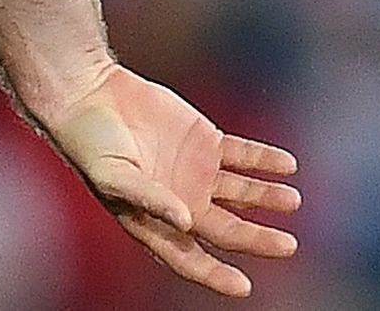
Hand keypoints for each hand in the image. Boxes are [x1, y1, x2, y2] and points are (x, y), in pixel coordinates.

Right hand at [42, 66, 299, 297]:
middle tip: (287, 245)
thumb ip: (150, 199)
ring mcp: (197, 172)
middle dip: (258, 240)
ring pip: (243, 194)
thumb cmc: (89, 143)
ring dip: (267, 197)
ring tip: (291, 199)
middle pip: (228, 229)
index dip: (216, 275)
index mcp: (156, 222)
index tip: (243, 286)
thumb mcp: (114, 177)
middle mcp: (183, 203)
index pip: (190, 258)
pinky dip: (265, 160)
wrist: (88, 94)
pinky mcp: (205, 141)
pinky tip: (286, 164)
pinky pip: (243, 155)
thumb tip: (186, 222)